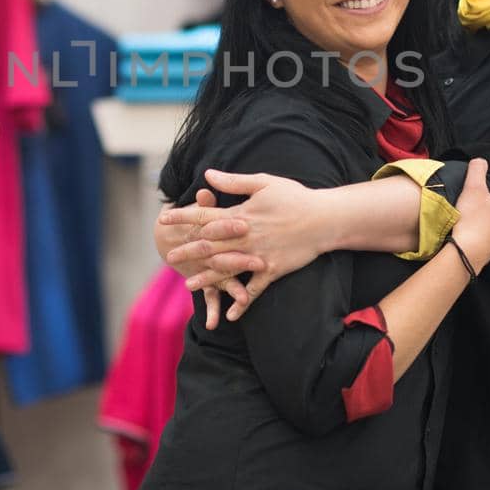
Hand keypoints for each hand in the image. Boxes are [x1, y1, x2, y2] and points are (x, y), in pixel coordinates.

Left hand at [164, 170, 329, 321]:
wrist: (325, 219)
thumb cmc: (295, 197)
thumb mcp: (264, 183)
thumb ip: (234, 182)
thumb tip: (207, 174)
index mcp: (241, 215)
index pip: (205, 216)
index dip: (183, 217)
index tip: (164, 218)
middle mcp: (246, 237)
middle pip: (210, 245)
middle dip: (188, 250)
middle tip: (169, 256)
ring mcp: (259, 256)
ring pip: (227, 269)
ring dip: (207, 278)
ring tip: (188, 285)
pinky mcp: (273, 270)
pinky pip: (254, 290)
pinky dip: (243, 303)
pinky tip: (231, 315)